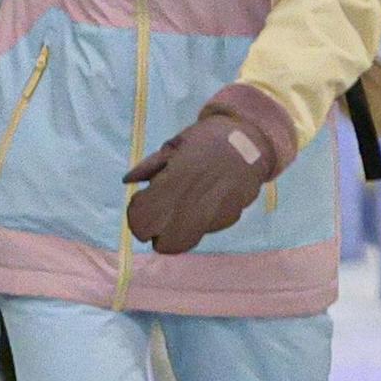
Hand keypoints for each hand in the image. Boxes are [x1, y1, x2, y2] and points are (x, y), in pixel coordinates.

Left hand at [121, 83, 290, 253]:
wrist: (253, 139)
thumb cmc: (208, 138)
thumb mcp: (175, 144)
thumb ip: (150, 166)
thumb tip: (128, 181)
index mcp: (176, 180)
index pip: (145, 218)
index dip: (136, 218)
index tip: (138, 207)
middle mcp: (196, 201)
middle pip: (165, 242)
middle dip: (155, 236)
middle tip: (153, 221)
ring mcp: (215, 213)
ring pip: (186, 241)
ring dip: (175, 234)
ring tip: (175, 215)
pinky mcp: (231, 217)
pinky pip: (206, 230)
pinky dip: (197, 224)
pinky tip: (200, 205)